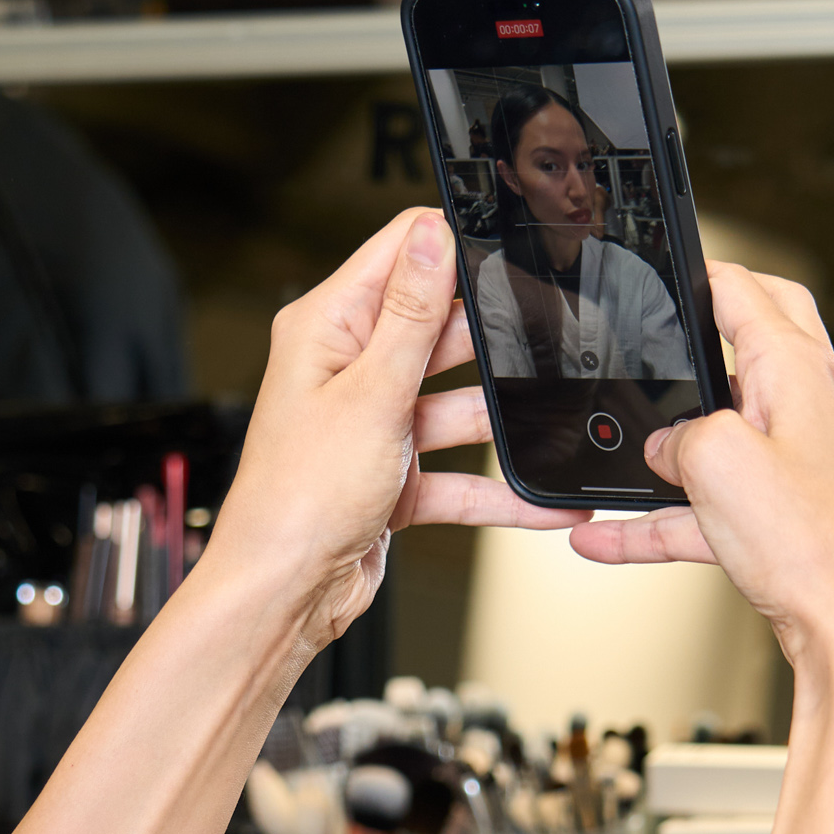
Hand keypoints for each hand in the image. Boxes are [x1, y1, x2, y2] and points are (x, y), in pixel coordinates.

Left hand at [205, 208, 585, 655]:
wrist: (283, 594)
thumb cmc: (296, 499)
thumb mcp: (370, 394)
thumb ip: (411, 317)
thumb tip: (433, 238)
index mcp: (326, 329)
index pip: (397, 255)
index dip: (450, 248)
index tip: (506, 253)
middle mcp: (346, 371)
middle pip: (438, 329)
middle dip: (488, 340)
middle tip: (540, 341)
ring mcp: (372, 425)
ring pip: (455, 405)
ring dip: (497, 421)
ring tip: (550, 424)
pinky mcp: (392, 476)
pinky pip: (457, 475)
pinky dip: (495, 491)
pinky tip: (540, 501)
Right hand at [572, 264, 833, 741]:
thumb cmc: (816, 544)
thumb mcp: (718, 461)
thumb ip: (677, 434)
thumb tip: (664, 446)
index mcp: (795, 369)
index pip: (746, 289)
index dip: (698, 271)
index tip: (663, 268)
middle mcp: (804, 407)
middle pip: (751, 341)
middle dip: (699, 331)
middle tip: (660, 329)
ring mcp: (796, 463)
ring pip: (717, 431)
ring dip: (665, 442)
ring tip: (614, 452)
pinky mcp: (781, 518)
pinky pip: (704, 507)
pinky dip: (655, 520)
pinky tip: (602, 539)